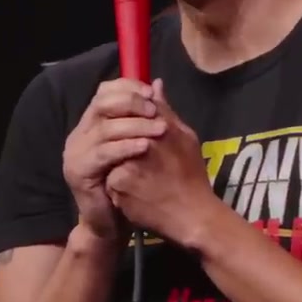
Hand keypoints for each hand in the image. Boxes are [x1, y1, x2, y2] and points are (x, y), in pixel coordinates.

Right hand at [62, 78, 167, 241]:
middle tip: (154, 109)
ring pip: (105, 129)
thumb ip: (146, 115)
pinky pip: (104, 154)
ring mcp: (76, 153)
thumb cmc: (129, 181)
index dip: (128, 88)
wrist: (111, 222)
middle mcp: (80, 134)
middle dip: (131, 103)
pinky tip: (145, 147)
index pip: (104, 92)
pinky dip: (126, 147)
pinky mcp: (79, 172)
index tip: (152, 92)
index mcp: (92, 123)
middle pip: (102, 104)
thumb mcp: (141, 143)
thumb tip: (159, 85)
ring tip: (159, 128)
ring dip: (135, 125)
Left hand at [105, 79, 217, 244]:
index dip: (128, 114)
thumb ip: (166, 111)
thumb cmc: (192, 176)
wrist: (191, 216)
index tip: (134, 124)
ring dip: (117, 162)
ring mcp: (126, 163)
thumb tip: (154, 84)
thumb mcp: (186, 138)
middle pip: (117, 132)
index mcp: (158, 127)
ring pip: (111, 155)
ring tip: (137, 177)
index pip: (131, 108)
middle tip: (138, 158)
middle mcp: (140, 142)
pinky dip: (116, 183)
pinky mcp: (117, 184)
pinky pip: (108, 177)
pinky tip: (132, 192)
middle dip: (121, 139)